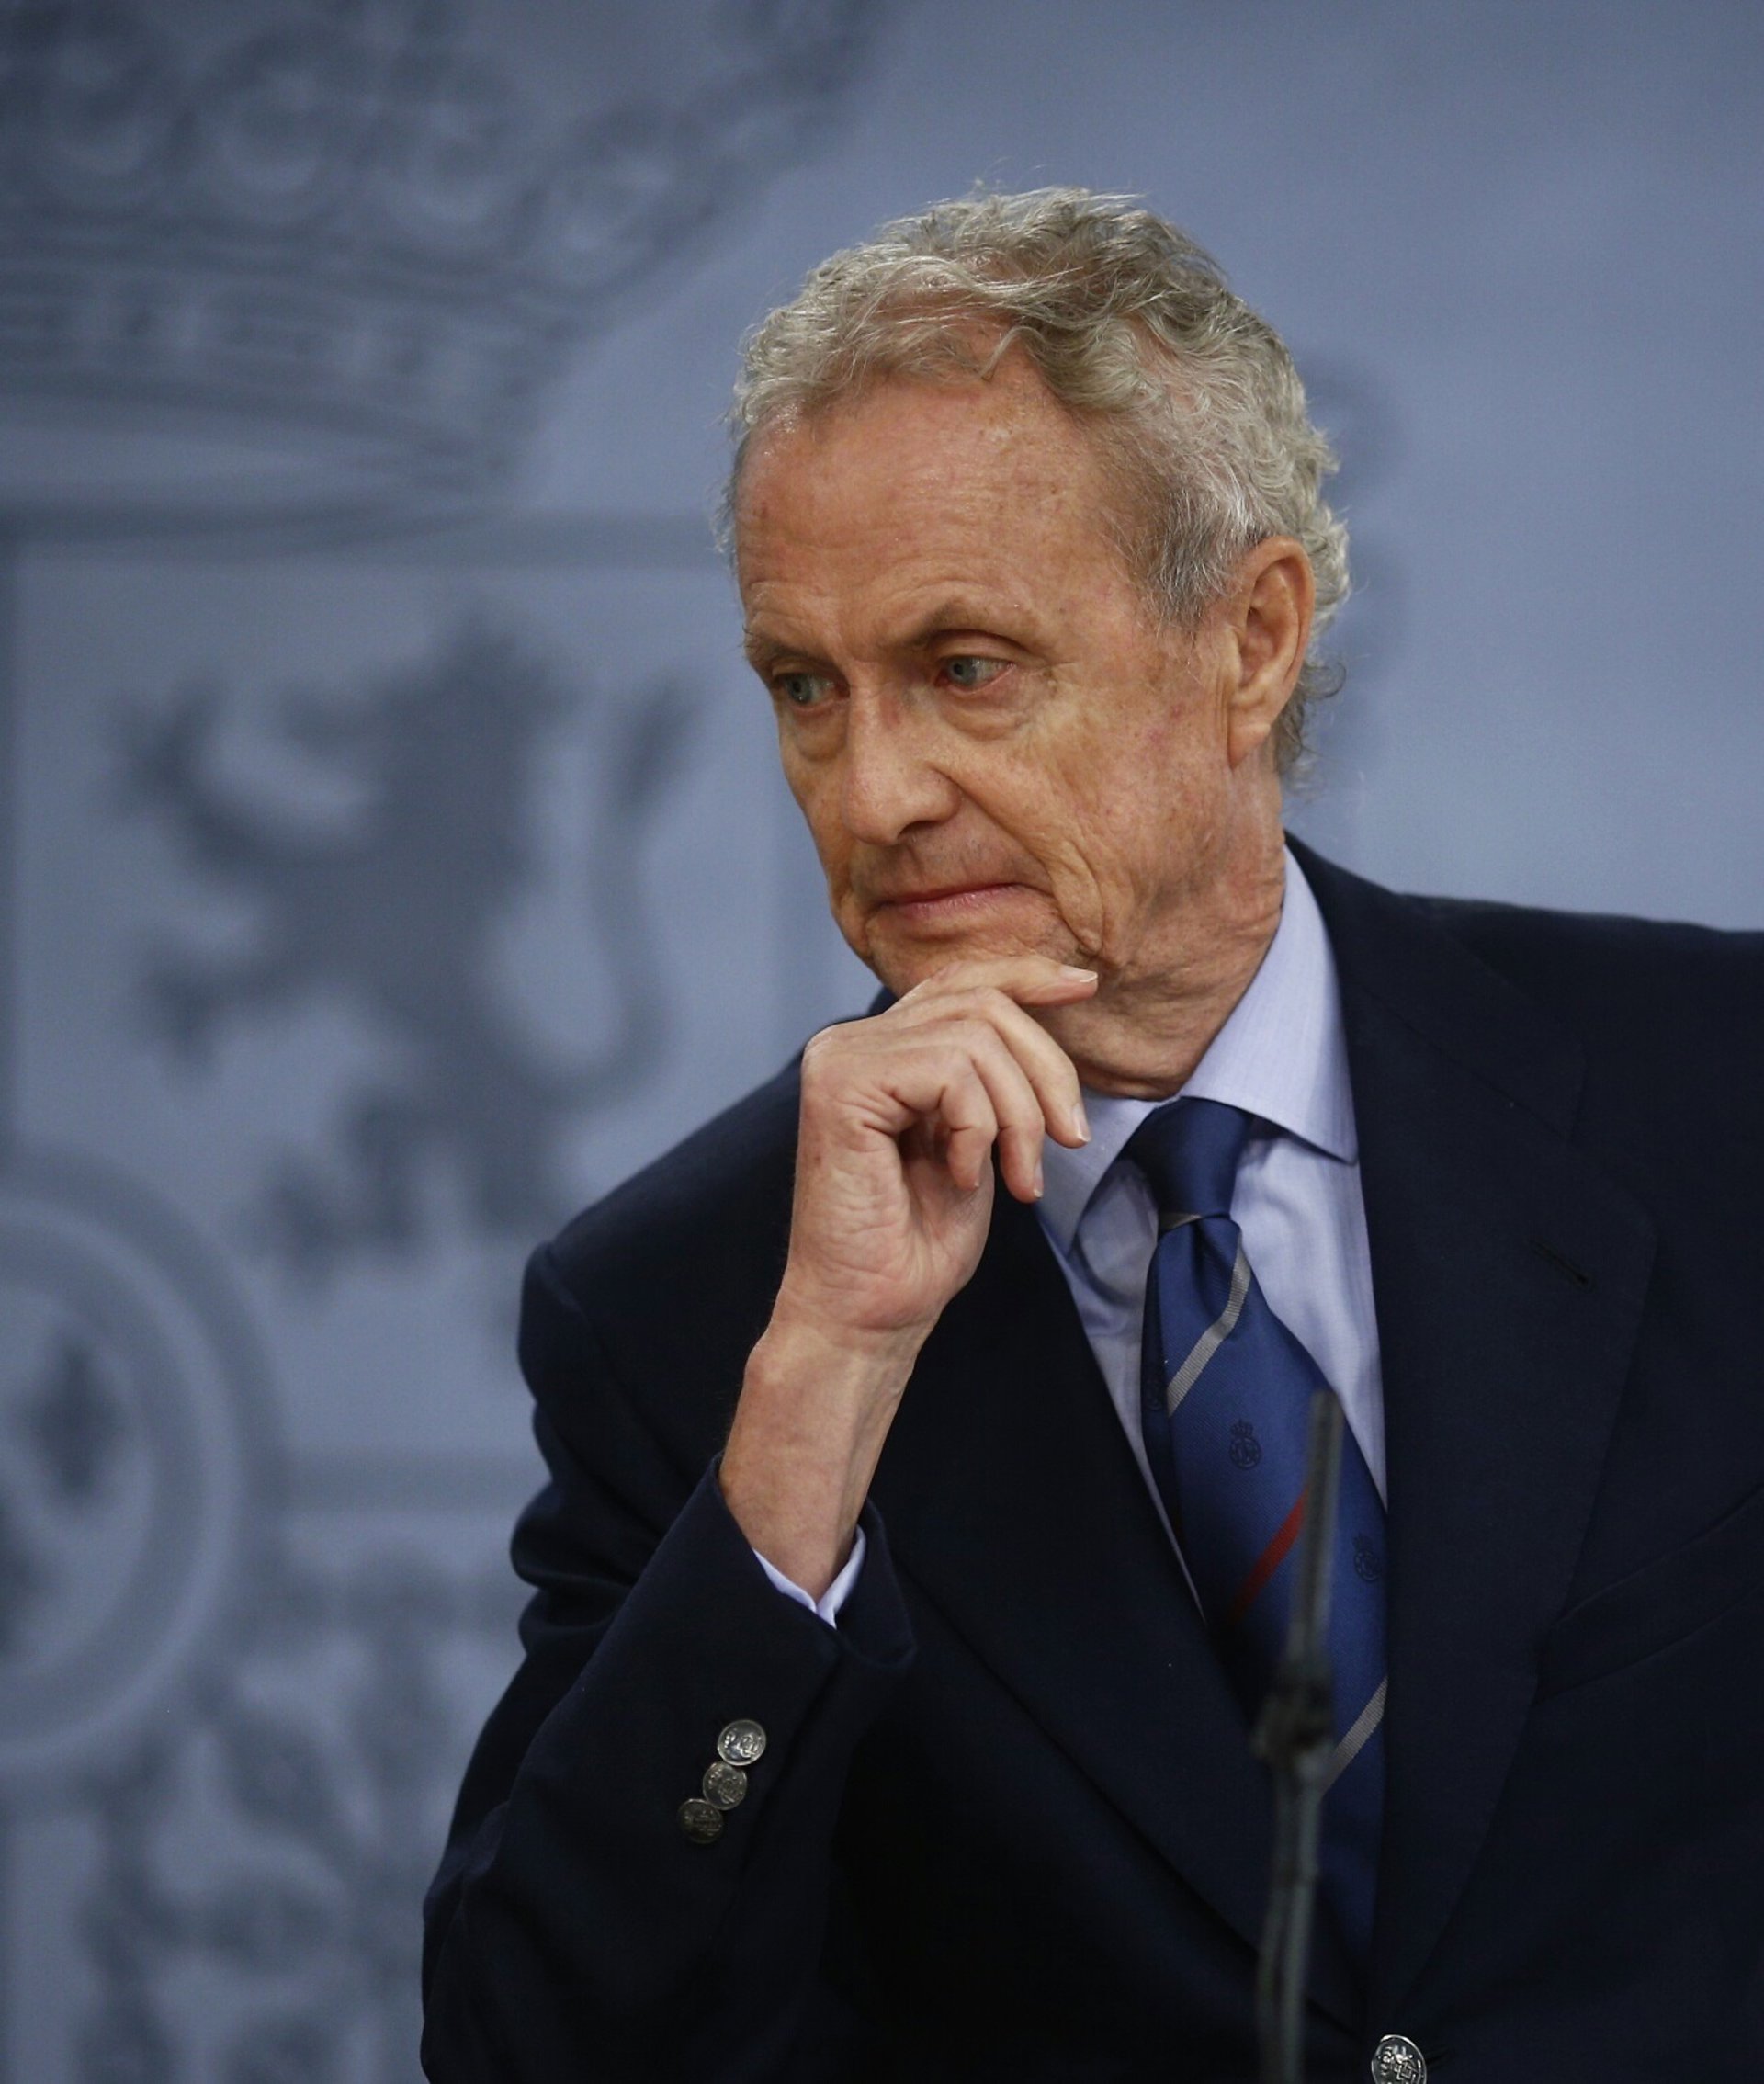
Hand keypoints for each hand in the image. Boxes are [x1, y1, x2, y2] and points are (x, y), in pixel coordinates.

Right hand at [722, 956, 1096, 1593]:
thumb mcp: (978, 1140)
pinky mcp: (842, 1085)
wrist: (870, 1313)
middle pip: (983, 1001)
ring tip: (1018, 1178)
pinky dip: (978, 1127)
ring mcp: (841, 1057)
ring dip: (1019, 1113)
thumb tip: (1054, 1006)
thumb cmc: (918, 1243)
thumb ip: (992, 1076)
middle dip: (1046, 1068)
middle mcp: (852, 1040)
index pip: (963, 980)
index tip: (1087, 986)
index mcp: (880, 1048)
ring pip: (976, 1035)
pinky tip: (964, 1177)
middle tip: (1069, 1141)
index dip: (1029, 974)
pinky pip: (949, 1072)